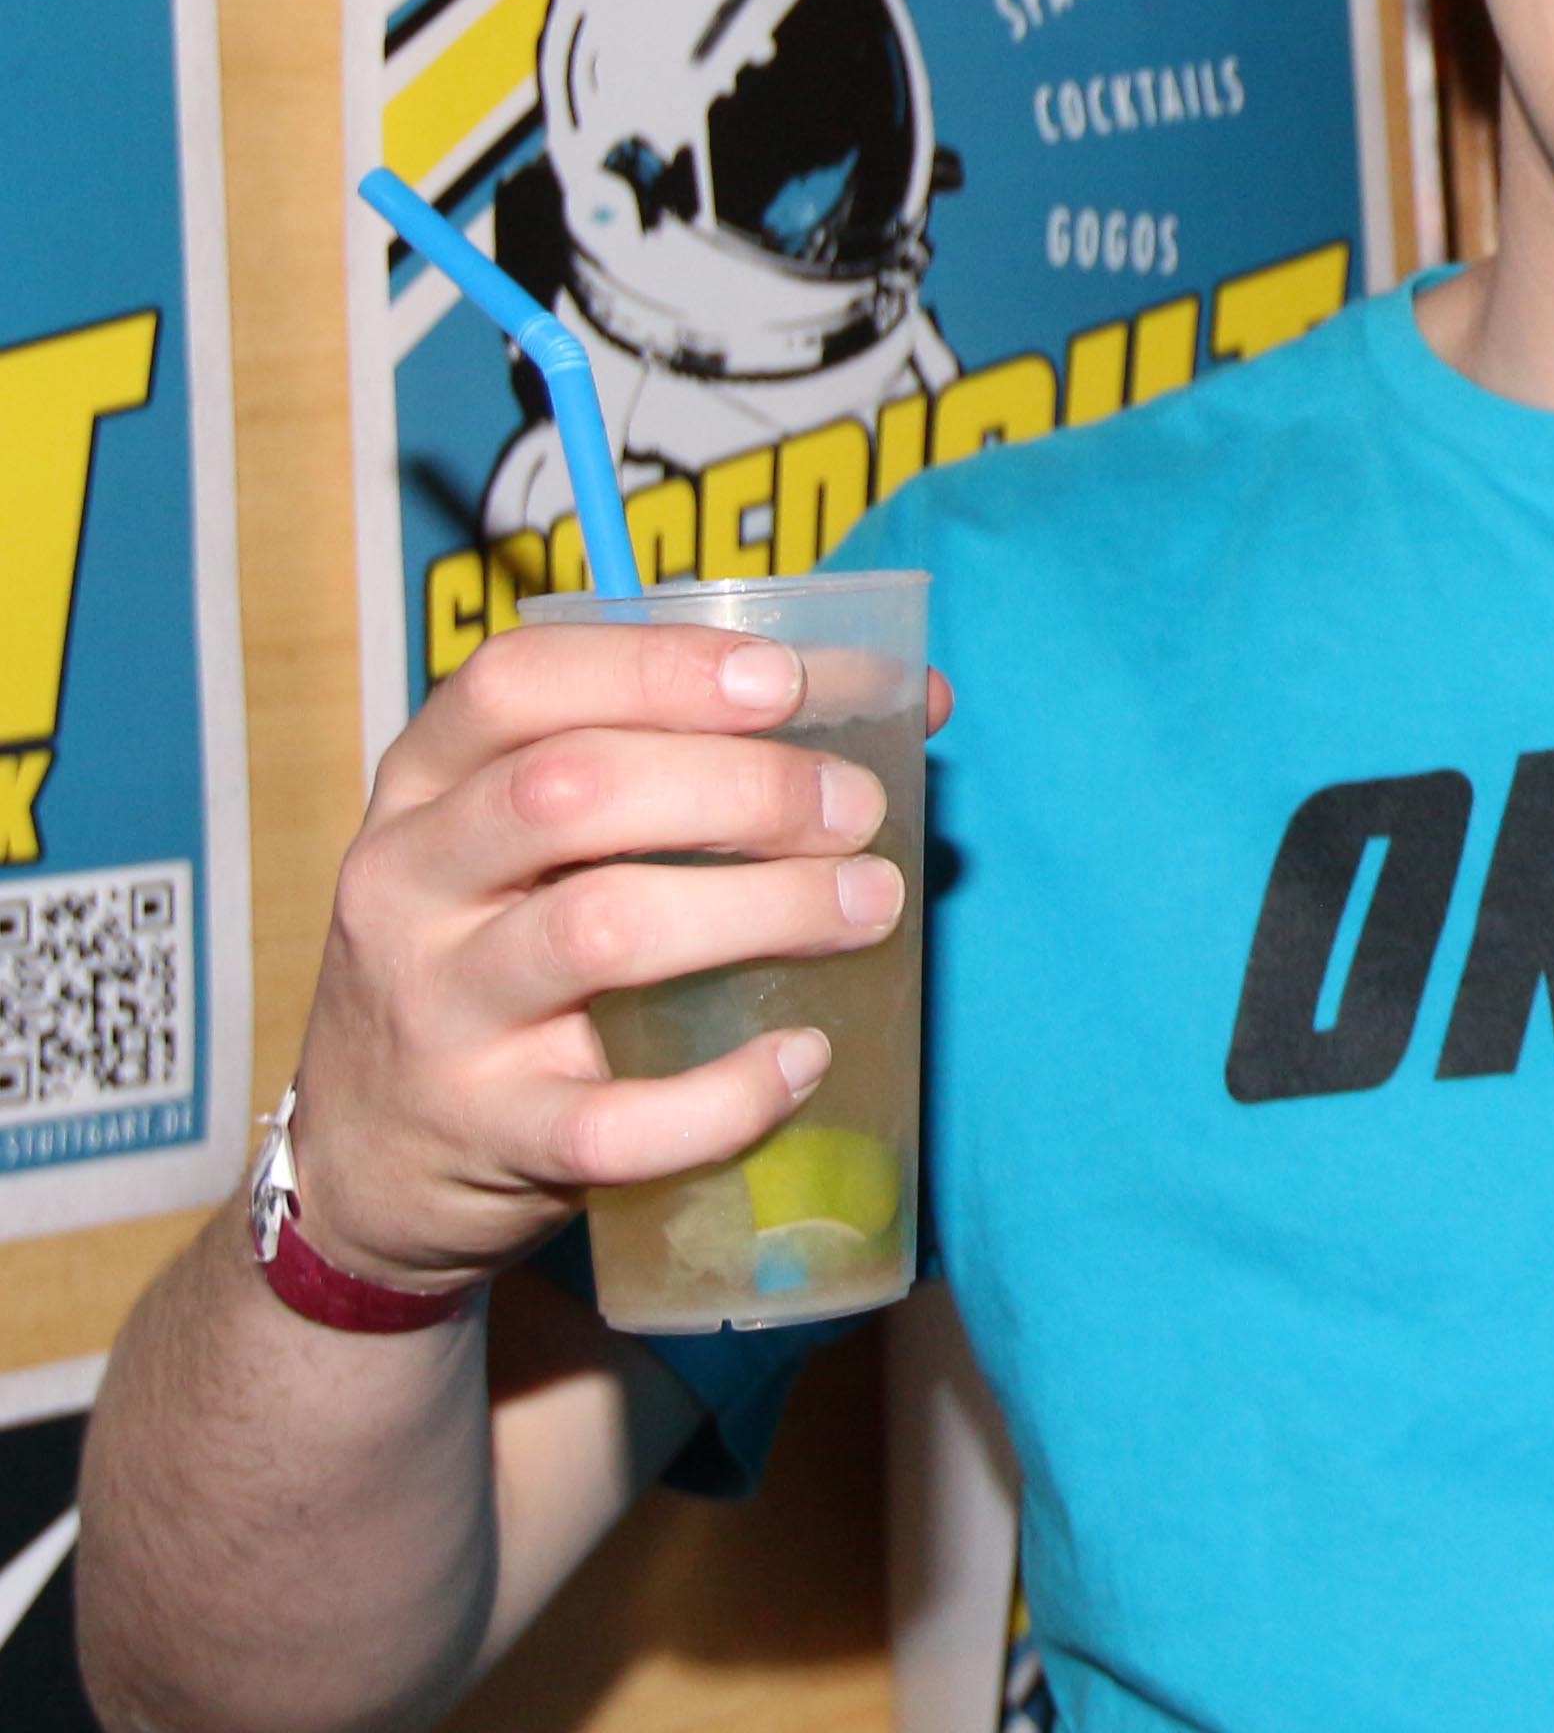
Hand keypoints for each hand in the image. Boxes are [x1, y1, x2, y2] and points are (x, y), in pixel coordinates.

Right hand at [282, 624, 909, 1292]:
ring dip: (764, 909)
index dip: (656, 666)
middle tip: (856, 808)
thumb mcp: (537, 844)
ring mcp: (439, 1016)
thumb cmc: (498, 954)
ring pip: (599, 932)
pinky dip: (726, 1093)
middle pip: (566, 791)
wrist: (367, 1163)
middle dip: (740, 786)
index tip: (785, 680)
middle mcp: (409, 887)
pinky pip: (615, 1120)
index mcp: (424, 787)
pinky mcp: (489, 1137)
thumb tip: (912, 697)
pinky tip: (803, 1056)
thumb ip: (687, 757)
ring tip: (869, 904)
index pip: (513, 683)